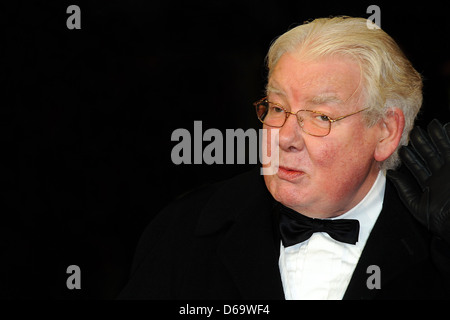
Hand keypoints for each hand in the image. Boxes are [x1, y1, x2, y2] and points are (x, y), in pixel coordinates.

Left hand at [387, 119, 449, 244]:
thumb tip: (390, 174)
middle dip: (422, 142)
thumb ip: (404, 188)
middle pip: (429, 154)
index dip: (409, 155)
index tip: (401, 146)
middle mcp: (440, 175)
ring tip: (432, 125)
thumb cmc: (438, 219)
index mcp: (429, 183)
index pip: (417, 165)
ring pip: (443, 149)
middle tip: (413, 130)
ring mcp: (449, 170)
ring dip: (437, 137)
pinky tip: (448, 129)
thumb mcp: (417, 204)